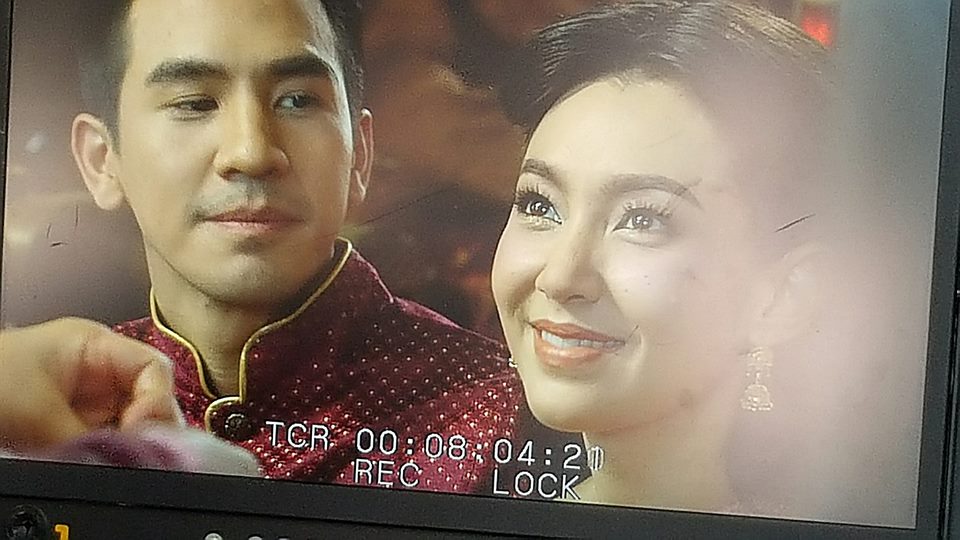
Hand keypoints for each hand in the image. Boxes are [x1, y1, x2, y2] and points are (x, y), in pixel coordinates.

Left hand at [0, 318, 182, 450]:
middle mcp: (95, 372)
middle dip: (147, 428)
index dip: (156, 402)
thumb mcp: (39, 410)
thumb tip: (133, 462)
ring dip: (127, 446)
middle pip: (147, 399)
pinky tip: (104, 465)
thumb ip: (92, 438)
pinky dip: (109, 457)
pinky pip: (105, 443)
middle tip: (140, 456)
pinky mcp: (68, 429)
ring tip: (118, 463)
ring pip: (129, 425)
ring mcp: (82, 402)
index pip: (153, 370)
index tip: (142, 434)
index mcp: (94, 345)